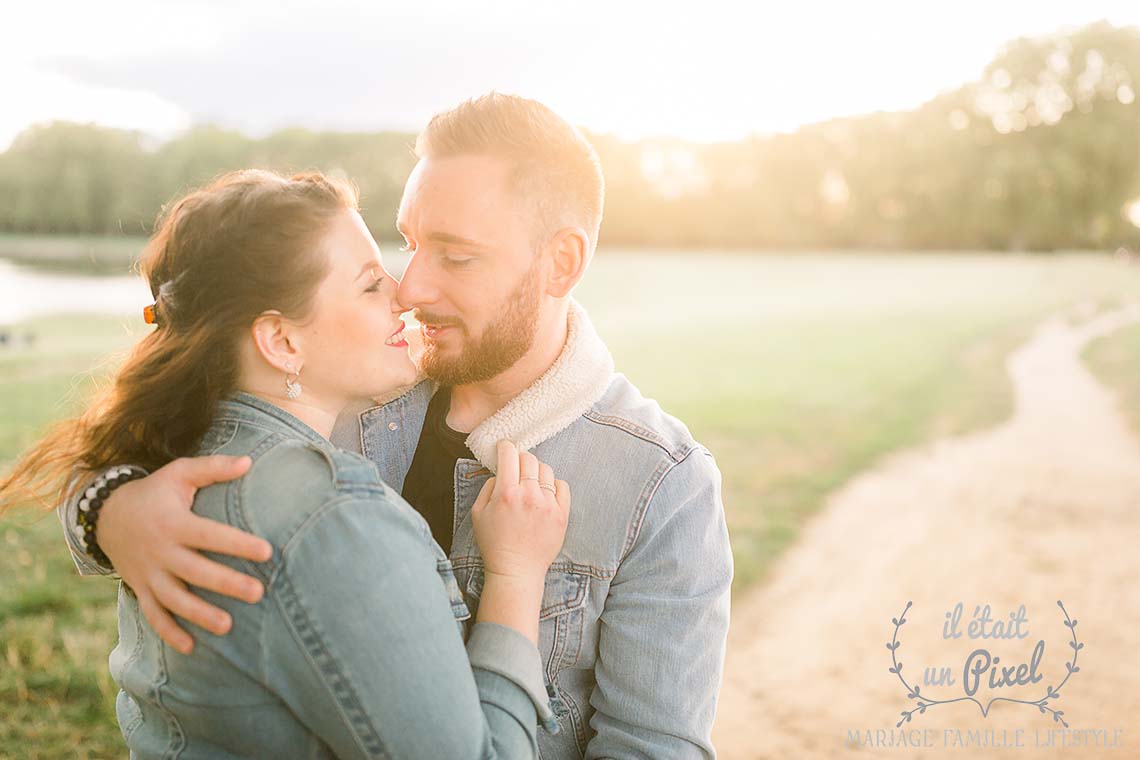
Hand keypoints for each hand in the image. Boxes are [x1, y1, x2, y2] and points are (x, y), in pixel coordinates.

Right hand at [95, 455, 272, 653]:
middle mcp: (160, 552)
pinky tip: (190, 647)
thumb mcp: (179, 473)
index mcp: (174, 523)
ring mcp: (148, 574)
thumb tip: (249, 461)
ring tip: (227, 626)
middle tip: (258, 593)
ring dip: (199, 615)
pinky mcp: (140, 588)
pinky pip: (153, 615)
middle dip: (226, 584)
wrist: (105, 514)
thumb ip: (213, 468)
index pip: (209, 535)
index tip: (267, 551)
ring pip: (174, 599)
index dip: (237, 543)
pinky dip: (168, 632)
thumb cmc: (154, 492)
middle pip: (195, 572)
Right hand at [470, 440, 569, 580]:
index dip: (505, 447)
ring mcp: (548, 504)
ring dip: (536, 472)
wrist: (517, 570)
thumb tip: (500, 470)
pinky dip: (553, 485)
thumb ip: (487, 486)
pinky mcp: (562, 514)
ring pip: (546, 470)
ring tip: (531, 483)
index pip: (509, 454)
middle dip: (520, 459)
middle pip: (529, 459)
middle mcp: (529, 495)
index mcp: (506, 493)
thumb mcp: (478, 513)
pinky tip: (545, 493)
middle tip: (516, 468)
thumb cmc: (494, 543)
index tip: (504, 448)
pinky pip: (562, 485)